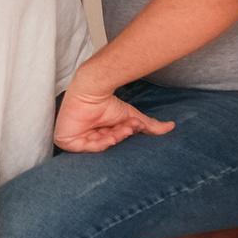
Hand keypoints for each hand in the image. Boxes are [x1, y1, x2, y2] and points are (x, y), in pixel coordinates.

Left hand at [53, 85, 173, 152]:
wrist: (92, 88)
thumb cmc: (107, 102)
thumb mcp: (132, 117)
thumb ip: (149, 125)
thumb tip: (171, 127)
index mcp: (97, 135)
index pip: (112, 141)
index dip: (122, 135)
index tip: (133, 127)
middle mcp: (85, 139)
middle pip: (105, 145)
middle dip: (118, 136)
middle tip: (127, 126)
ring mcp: (75, 140)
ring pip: (97, 147)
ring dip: (111, 138)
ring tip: (119, 127)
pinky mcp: (65, 141)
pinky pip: (85, 149)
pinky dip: (98, 143)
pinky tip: (107, 135)